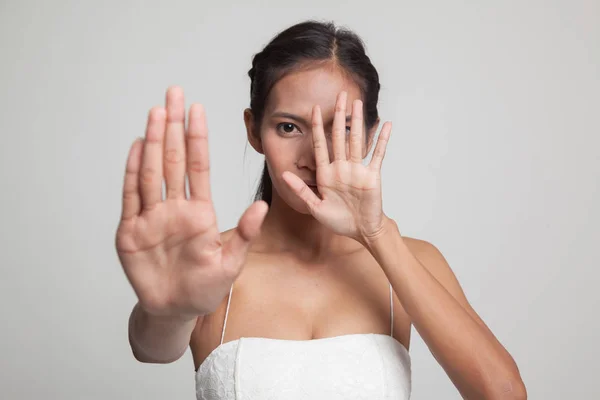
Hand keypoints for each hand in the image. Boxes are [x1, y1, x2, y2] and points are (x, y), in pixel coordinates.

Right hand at [115, 86, 267, 319]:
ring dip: (153, 140)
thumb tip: (262, 206)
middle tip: (174, 94)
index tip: (198, 110)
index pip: (198, 166)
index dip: (197, 138)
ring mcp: (152, 217)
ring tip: (156, 112)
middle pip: (173, 159)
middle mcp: (175, 208)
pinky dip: (133, 172)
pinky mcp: (131, 231)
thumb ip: (244, 233)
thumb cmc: (205, 287)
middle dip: (173, 126)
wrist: (175, 310)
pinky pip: (132, 196)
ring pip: (152, 171)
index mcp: (199, 212)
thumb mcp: (231, 262)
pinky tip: (136, 147)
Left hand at [281, 91, 391, 244]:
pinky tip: (385, 124)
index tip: (314, 109)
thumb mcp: (315, 207)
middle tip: (340, 95)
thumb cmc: (338, 221)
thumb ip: (301, 190)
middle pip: (339, 136)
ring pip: (357, 140)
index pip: (320, 144)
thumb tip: (284, 175)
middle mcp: (341, 167)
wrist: (360, 230)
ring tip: (358, 102)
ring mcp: (357, 169)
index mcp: (326, 174)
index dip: (317, 127)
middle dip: (338, 116)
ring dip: (358, 122)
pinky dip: (382, 140)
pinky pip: (378, 154)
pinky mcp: (372, 175)